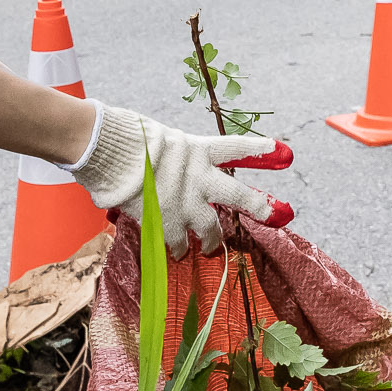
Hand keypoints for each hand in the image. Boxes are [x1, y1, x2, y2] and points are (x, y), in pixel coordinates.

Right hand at [67, 104, 294, 249]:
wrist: (110, 152)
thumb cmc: (126, 139)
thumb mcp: (158, 139)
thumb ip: (173, 155)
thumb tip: (171, 164)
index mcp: (197, 150)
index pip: (234, 148)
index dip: (258, 150)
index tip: (281, 150)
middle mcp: (199, 176)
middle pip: (237, 194)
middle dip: (258, 205)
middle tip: (274, 213)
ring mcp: (186, 202)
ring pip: (211, 227)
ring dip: (211, 239)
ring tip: (209, 246)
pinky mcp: (168, 222)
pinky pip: (179, 242)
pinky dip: (178, 248)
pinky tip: (178, 252)